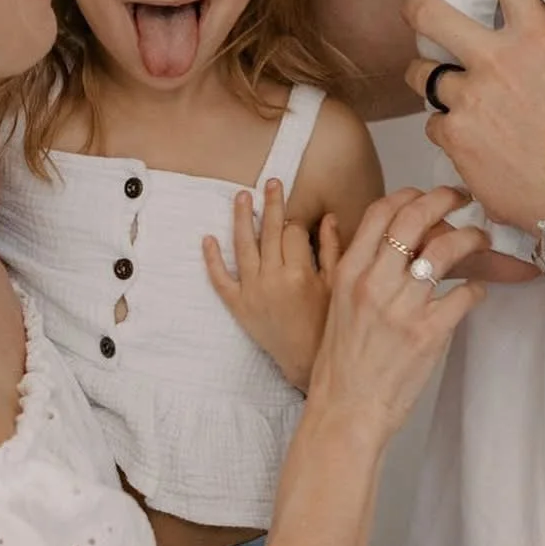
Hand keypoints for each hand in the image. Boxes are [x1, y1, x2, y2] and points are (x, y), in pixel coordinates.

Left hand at [203, 178, 339, 389]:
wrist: (306, 363)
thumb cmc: (326, 325)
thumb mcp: (337, 285)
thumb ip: (332, 249)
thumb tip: (327, 217)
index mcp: (300, 274)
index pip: (294, 232)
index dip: (298, 221)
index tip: (299, 216)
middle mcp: (272, 280)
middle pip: (269, 232)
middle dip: (271, 204)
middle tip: (271, 182)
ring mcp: (252, 293)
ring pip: (242, 247)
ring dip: (242, 219)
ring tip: (241, 196)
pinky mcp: (237, 307)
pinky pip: (220, 279)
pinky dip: (212, 259)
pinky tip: (208, 238)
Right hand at [305, 186, 486, 438]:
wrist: (346, 410)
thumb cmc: (342, 361)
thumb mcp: (339, 303)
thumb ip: (364, 269)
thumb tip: (397, 241)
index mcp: (350, 272)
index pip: (381, 211)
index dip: (409, 193)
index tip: (425, 193)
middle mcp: (374, 283)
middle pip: (415, 218)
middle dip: (444, 198)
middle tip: (461, 197)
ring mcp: (402, 308)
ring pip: (446, 249)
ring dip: (470, 237)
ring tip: (480, 238)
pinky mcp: (429, 333)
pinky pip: (465, 294)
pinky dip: (476, 288)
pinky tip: (475, 292)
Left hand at [402, 0, 544, 229]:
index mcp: (539, 40)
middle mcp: (497, 64)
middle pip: (430, 15)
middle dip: (415, 3)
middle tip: (414, 2)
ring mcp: (471, 102)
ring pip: (423, 74)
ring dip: (429, 75)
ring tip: (439, 82)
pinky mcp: (455, 141)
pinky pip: (434, 123)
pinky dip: (446, 126)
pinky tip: (466, 136)